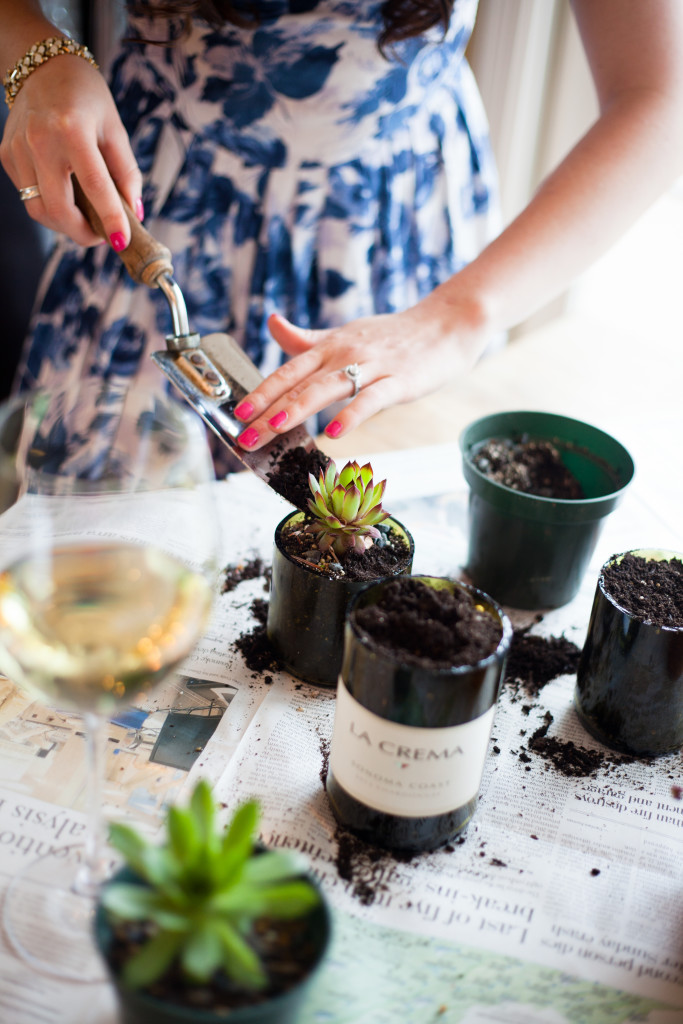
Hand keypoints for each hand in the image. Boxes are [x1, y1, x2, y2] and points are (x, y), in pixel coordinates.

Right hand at [0, 53, 141, 247]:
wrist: (42, 65)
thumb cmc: (85, 96)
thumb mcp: (115, 128)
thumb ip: (126, 173)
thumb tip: (134, 213)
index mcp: (72, 130)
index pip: (94, 186)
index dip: (110, 220)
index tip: (122, 242)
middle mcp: (39, 140)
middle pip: (58, 210)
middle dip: (83, 234)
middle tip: (102, 235)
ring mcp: (18, 149)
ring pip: (38, 210)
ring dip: (65, 224)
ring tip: (85, 218)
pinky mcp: (7, 155)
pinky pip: (28, 195)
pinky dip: (49, 205)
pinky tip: (65, 195)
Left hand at [233, 294, 485, 450]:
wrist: (446, 325)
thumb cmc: (394, 336)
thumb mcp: (345, 335)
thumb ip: (307, 338)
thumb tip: (271, 324)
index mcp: (329, 347)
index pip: (288, 371)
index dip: (261, 392)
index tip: (237, 413)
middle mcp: (345, 354)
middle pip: (300, 384)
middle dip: (269, 410)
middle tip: (245, 435)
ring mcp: (372, 366)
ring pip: (329, 388)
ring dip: (299, 408)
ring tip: (275, 427)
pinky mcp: (399, 380)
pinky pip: (371, 399)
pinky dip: (351, 415)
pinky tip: (333, 432)